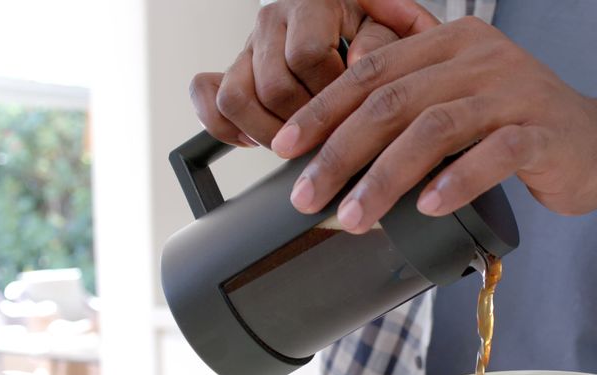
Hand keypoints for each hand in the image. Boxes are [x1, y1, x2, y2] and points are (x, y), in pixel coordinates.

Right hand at [189, 0, 418, 148]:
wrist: (343, 25)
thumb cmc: (368, 34)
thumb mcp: (388, 30)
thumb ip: (382, 41)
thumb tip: (359, 64)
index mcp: (312, 4)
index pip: (308, 56)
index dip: (330, 92)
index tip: (350, 108)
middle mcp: (272, 20)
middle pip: (273, 87)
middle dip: (305, 122)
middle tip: (328, 132)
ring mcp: (246, 46)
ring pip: (234, 98)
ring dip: (266, 131)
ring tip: (296, 139)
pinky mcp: (229, 68)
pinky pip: (208, 98)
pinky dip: (226, 127)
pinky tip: (255, 138)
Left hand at [270, 1, 596, 232]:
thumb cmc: (516, 129)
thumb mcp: (458, 102)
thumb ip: (408, 107)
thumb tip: (331, 148)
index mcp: (449, 43)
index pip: (370, 71)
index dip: (322, 110)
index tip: (284, 149)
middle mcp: (480, 57)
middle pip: (392, 100)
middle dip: (340, 152)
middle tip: (307, 195)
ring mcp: (515, 92)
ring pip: (434, 127)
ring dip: (385, 177)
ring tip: (354, 216)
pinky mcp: (543, 132)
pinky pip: (493, 154)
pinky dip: (455, 181)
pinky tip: (426, 207)